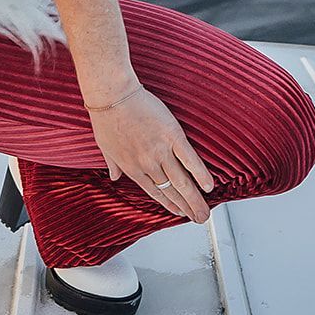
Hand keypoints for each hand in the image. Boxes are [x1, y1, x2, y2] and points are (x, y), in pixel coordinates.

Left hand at [85, 83, 214, 222]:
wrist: (112, 95)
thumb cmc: (106, 117)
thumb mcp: (105, 147)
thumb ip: (113, 165)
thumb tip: (113, 176)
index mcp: (131, 168)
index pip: (154, 192)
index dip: (168, 204)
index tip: (178, 212)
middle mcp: (147, 164)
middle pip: (171, 191)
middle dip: (186, 208)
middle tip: (198, 218)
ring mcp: (161, 151)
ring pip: (182, 181)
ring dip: (194, 199)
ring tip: (204, 212)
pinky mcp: (172, 135)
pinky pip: (190, 159)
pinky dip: (200, 174)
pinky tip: (209, 186)